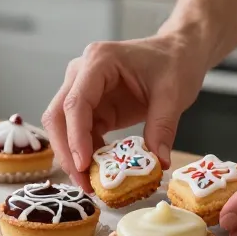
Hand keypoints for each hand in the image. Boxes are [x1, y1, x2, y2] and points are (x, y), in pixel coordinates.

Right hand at [42, 35, 208, 191]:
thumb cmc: (174, 63)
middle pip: (58, 115)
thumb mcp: (173, 94)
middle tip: (82, 182)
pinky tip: (99, 171)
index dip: (76, 136)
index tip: (83, 165)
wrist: (178, 52)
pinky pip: (79, 132)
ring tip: (89, 184)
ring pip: (62, 126)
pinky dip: (86, 153)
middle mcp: (81, 72)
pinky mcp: (92, 106)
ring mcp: (83, 89)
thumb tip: (159, 162)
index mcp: (99, 61)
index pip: (76, 102)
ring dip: (72, 155)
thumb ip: (162, 127)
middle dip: (66, 151)